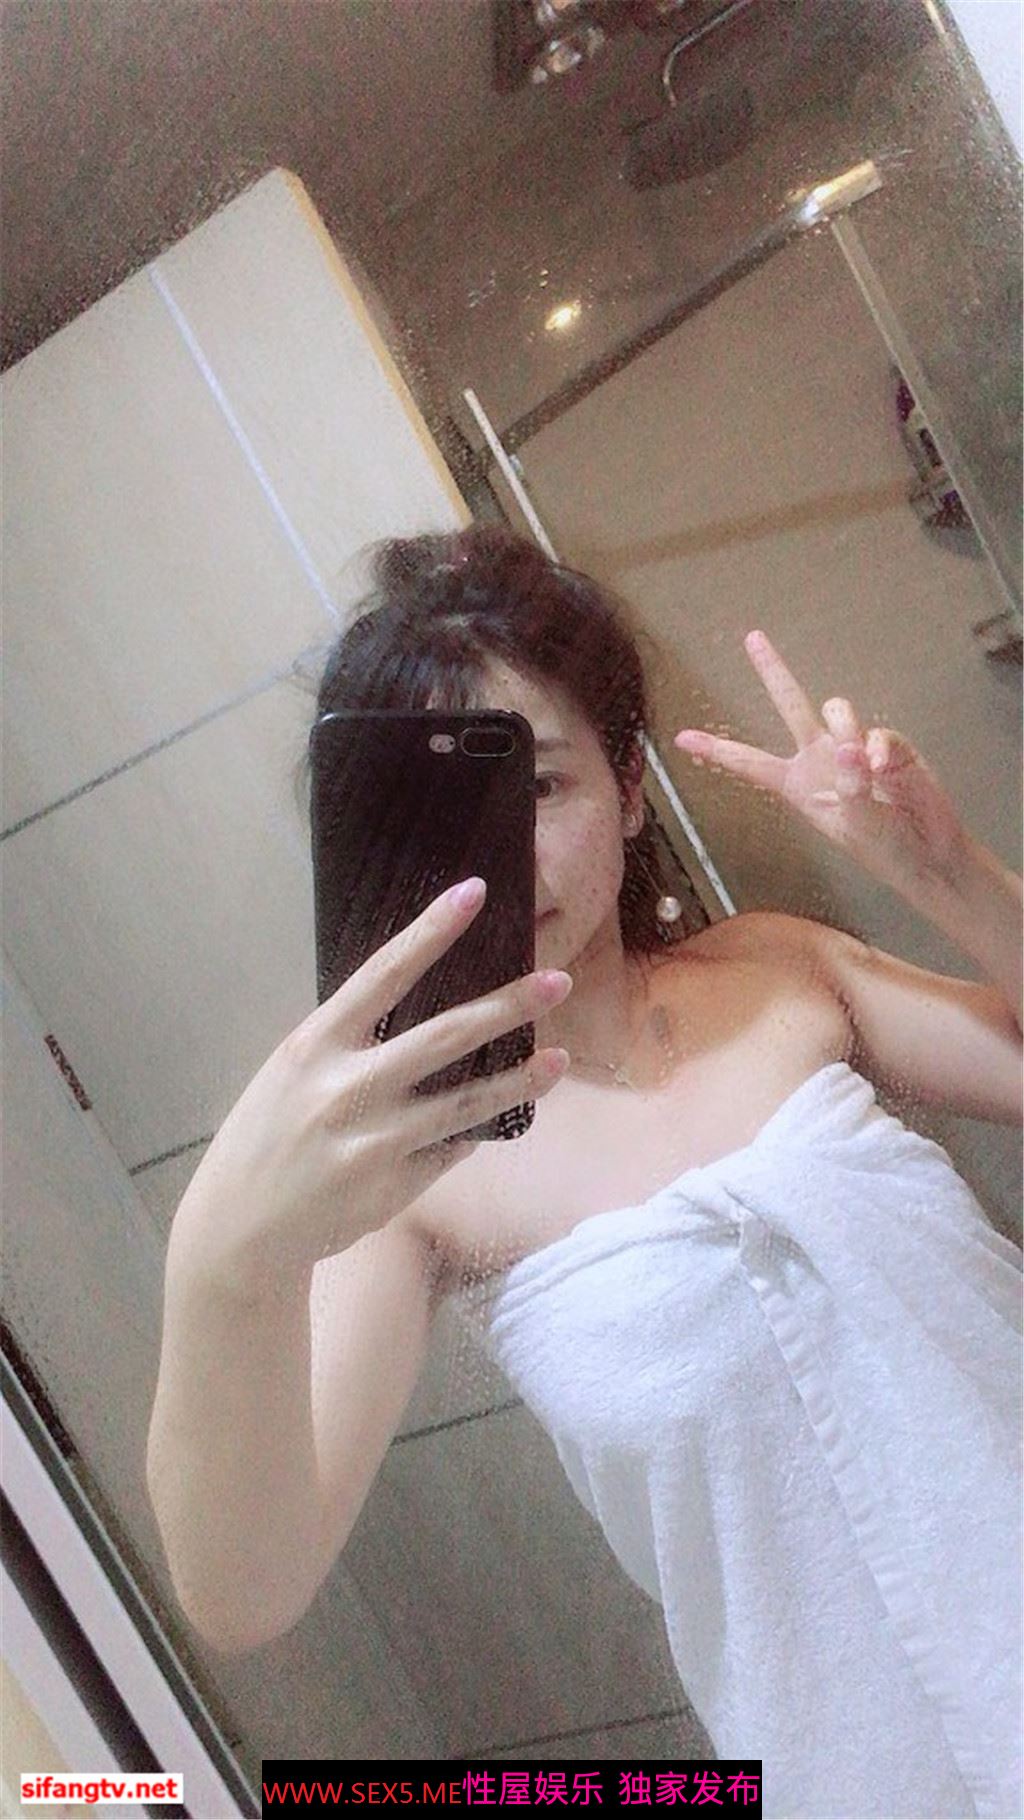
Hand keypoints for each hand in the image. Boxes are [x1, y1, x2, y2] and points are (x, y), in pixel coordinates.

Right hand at [171, 881, 571, 1298]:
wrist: (239, 1228)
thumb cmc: (268, 1134)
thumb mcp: (293, 1071)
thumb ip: (349, 1043)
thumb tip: (426, 1017)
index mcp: (314, 1046)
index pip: (382, 973)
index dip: (430, 931)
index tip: (474, 892)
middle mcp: (345, 1089)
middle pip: (444, 1036)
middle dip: (507, 1005)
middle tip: (558, 980)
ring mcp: (374, 1141)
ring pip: (466, 1103)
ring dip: (519, 1080)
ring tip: (560, 1059)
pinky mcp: (394, 1186)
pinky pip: (451, 1149)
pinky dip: (472, 1131)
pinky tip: (493, 1118)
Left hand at [673, 629, 970, 890]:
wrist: (929, 855)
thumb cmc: (883, 848)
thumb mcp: (856, 825)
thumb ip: (850, 785)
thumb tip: (851, 746)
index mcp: (797, 785)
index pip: (751, 763)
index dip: (717, 750)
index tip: (681, 738)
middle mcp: (820, 760)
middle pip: (791, 705)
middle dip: (773, 670)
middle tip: (752, 637)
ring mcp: (854, 749)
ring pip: (837, 710)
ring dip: (844, 728)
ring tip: (863, 765)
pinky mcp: (888, 746)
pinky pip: (878, 732)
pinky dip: (880, 750)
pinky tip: (885, 770)